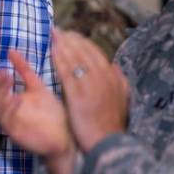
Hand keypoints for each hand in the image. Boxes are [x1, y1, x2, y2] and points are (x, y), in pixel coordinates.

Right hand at [0, 50, 75, 173]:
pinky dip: (10, 108)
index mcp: (6, 102)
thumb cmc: (51, 114)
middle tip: (1, 71)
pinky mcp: (16, 133)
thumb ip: (24, 71)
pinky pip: (8, 120)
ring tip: (7, 76)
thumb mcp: (37, 87)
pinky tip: (17, 97)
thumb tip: (11, 51)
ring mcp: (8, 123)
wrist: (65, 138)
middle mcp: (4, 112)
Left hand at [51, 29, 128, 153]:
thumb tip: (114, 67)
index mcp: (115, 80)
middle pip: (87, 54)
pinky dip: (61, 60)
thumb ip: (118, 82)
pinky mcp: (80, 96)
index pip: (98, 55)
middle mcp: (106, 80)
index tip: (71, 35)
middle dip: (72, 40)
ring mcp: (93, 87)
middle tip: (58, 30)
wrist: (107, 144)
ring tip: (53, 35)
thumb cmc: (109, 125)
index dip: (83, 43)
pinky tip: (52, 51)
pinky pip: (69, 73)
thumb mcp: (120, 100)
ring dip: (65, 45)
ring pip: (77, 60)